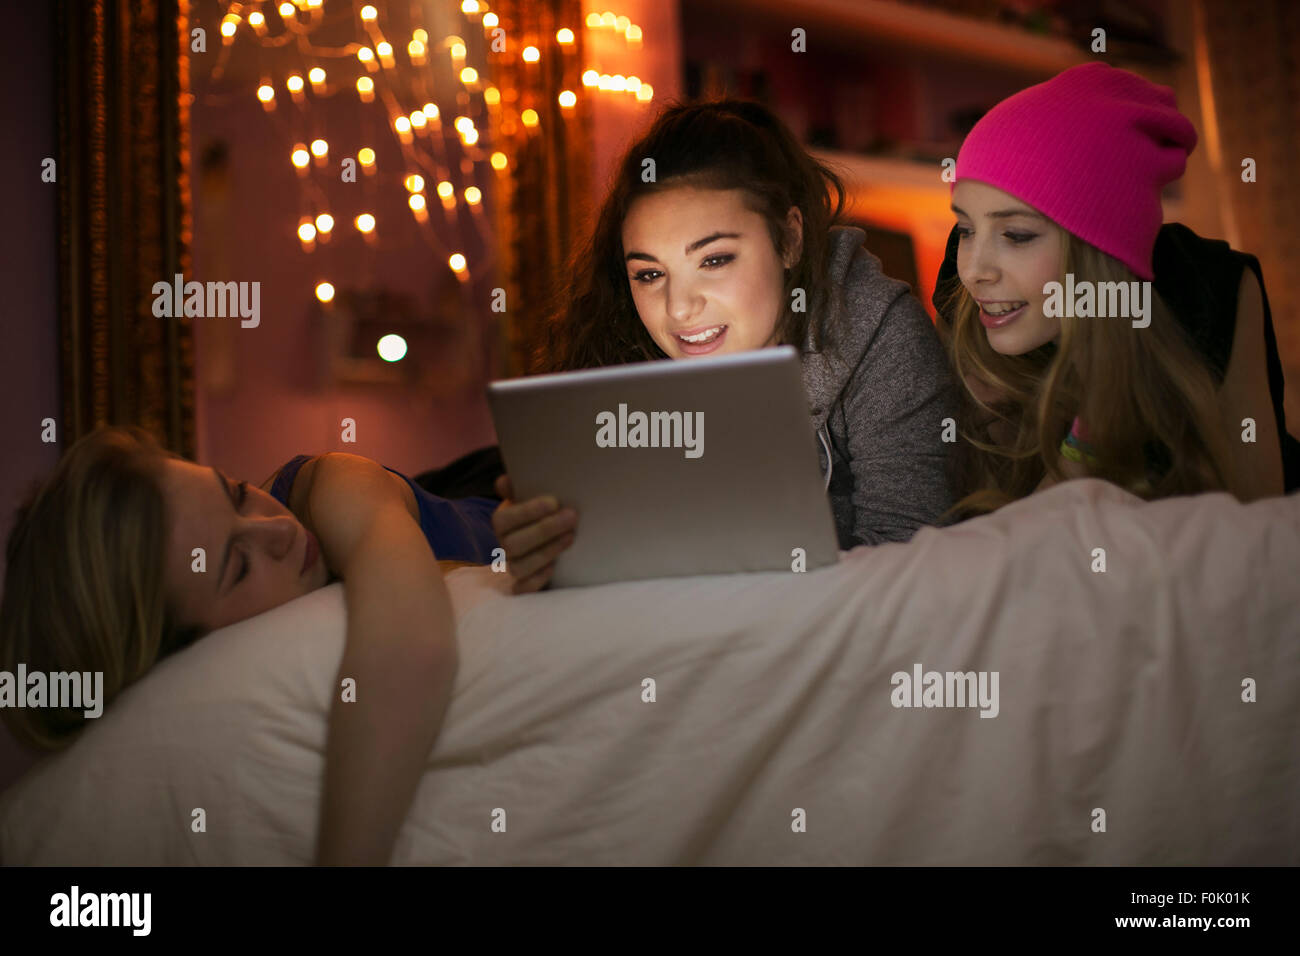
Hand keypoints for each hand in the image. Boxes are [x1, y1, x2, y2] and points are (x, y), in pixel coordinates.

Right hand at [490, 474, 576, 592]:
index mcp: (502, 523)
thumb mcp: (536, 499)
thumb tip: (505, 481)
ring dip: (546, 552)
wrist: (558, 539)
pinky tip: (555, 567)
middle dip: (544, 530)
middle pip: (513, 544)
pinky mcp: (525, 586)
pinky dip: (537, 579)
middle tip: (572, 516)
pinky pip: (522, 589)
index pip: (503, 519)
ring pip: (519, 567)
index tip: (554, 502)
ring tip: (571, 537)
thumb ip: (522, 488)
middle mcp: (504, 546)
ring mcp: (514, 567)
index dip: (527, 511)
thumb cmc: (545, 515)